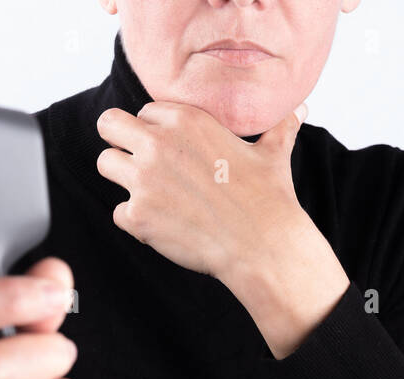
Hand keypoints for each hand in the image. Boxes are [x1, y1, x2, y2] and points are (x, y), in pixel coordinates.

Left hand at [96, 100, 304, 280]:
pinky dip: (135, 221)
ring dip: (122, 179)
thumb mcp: (274, 153)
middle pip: (108, 125)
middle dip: (120, 142)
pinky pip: (117, 212)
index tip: (168, 150)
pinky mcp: (137, 215)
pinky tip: (161, 226)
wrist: (262, 244)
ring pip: (105, 164)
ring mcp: (143, 179)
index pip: (144, 111)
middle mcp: (158, 143)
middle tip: (137, 162)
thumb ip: (279, 127)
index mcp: (185, 119)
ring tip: (148, 195)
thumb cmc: (269, 197)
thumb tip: (298, 108)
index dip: (153, 130)